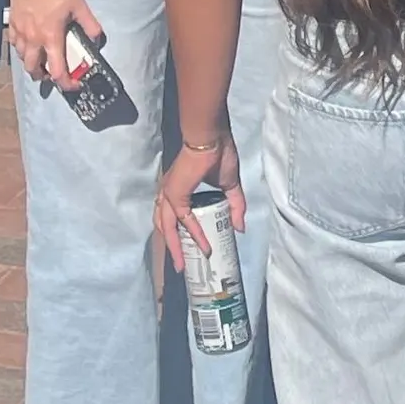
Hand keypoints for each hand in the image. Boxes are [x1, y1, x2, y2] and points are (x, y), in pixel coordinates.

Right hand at [6, 0, 103, 89]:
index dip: (65, 83)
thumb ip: (90, 24)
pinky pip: (14, 43)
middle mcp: (33, 38)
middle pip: (33, 69)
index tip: (73, 84)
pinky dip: (21, 48)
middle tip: (53, 74)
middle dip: (43, 76)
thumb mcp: (79, 5)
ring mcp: (20, 30)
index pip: (57, 70)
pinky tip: (28, 43)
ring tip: (40, 60)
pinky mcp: (12, 21)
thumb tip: (98, 38)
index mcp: (51, 37)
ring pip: (21, 57)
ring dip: (31, 63)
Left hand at [157, 126, 243, 283]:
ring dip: (174, 247)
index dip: (179, 234)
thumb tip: (240, 228)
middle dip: (171, 247)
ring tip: (182, 266)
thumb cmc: (218, 154)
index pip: (173, 216)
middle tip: (181, 266)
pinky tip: (204, 246)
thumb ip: (235, 206)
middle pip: (164, 226)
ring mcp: (169, 193)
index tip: (189, 251)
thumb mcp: (230, 185)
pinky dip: (194, 234)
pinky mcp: (175, 194)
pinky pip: (183, 220)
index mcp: (178, 189)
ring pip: (167, 227)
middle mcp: (169, 193)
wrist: (211, 137)